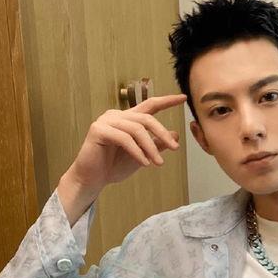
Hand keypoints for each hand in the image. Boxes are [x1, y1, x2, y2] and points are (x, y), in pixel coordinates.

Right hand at [56, 94, 185, 225]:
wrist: (93, 179)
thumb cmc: (115, 166)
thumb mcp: (143, 155)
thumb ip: (157, 144)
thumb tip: (176, 134)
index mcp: (127, 118)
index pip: (150, 105)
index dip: (167, 101)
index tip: (183, 98)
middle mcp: (116, 115)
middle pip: (146, 119)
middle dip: (162, 133)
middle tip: (175, 148)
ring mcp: (106, 121)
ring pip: (137, 129)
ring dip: (150, 147)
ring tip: (158, 163)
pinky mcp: (98, 130)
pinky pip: (124, 139)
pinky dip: (137, 152)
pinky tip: (144, 163)